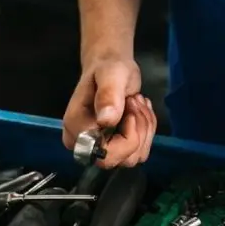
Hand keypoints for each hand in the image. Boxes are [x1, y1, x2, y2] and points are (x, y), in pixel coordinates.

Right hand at [62, 53, 157, 167]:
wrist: (109, 67)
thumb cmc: (107, 68)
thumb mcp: (110, 74)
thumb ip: (108, 95)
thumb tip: (106, 121)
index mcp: (77, 130)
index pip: (106, 156)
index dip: (127, 137)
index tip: (128, 109)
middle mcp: (87, 146)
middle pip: (126, 158)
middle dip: (139, 128)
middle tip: (134, 101)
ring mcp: (104, 149)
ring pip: (137, 155)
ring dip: (145, 126)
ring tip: (136, 102)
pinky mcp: (118, 148)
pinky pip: (142, 150)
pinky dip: (147, 128)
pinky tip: (139, 110)